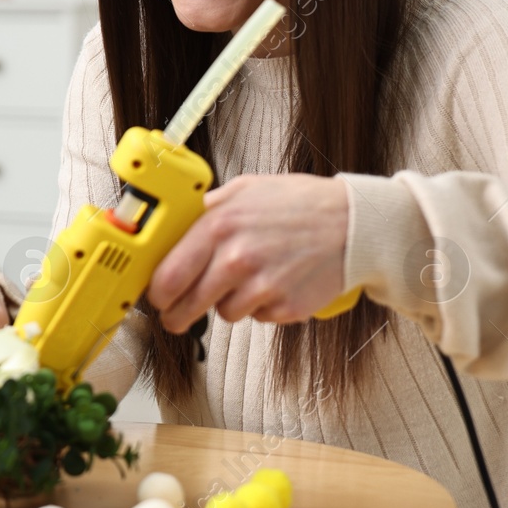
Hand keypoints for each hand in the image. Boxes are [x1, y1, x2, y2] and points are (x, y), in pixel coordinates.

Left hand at [148, 173, 348, 332]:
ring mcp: (262, 287)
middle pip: (186, 306)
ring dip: (226, 303)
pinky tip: (273, 282)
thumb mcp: (242, 190)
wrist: (351, 223)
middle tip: (175, 315)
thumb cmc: (296, 203)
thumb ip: (204, 210)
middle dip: (176, 315)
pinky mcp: (285, 308)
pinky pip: (256, 317)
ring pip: (223, 313)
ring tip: (246, 278)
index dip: (155, 292)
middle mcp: (236, 259)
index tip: (155, 297)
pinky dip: (259, 306)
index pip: (167, 275)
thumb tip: (168, 228)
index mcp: (218, 226)